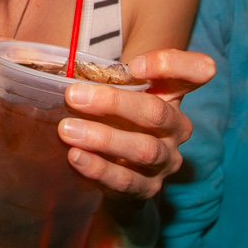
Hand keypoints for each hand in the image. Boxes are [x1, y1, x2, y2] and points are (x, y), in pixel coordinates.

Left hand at [56, 49, 213, 198]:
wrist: (116, 170)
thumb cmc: (114, 117)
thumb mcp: (115, 91)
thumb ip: (100, 72)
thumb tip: (51, 58)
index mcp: (173, 94)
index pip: (197, 71)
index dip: (170, 65)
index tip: (134, 65)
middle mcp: (176, 127)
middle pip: (157, 112)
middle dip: (114, 103)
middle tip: (73, 96)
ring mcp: (166, 160)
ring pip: (143, 150)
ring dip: (103, 139)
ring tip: (67, 129)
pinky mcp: (149, 188)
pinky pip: (126, 181)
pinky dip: (99, 169)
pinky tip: (75, 157)